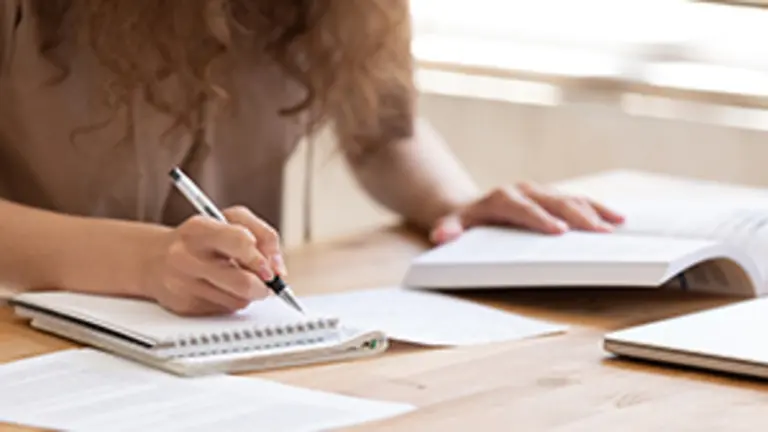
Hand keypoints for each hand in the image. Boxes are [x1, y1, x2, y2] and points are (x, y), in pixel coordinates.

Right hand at [148, 206, 286, 315]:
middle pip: (243, 282)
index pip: (240, 242)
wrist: (155, 259)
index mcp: (199, 229)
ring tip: (238, 279)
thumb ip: (262, 235)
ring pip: (238, 300)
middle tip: (268, 282)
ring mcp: (183, 284)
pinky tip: (221, 289)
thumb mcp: (230, 220)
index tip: (271, 269)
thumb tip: (278, 270)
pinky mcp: (184, 307)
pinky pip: (225, 310)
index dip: (262, 259)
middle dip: (263, 286)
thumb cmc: (201, 238)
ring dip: (249, 294)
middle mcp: (187, 256)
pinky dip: (232, 301)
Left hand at [430, 182, 624, 243]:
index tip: (559, 231)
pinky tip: (617, 219)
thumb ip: (448, 229)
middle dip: (577, 216)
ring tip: (614, 226)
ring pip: (570, 199)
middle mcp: (524, 191)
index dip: (540, 218)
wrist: (472, 207)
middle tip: (598, 232)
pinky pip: (578, 201)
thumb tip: (442, 235)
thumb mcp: (452, 225)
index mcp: (501, 198)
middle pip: (553, 201)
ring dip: (593, 212)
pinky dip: (598, 208)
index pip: (522, 207)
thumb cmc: (465, 222)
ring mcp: (540, 193)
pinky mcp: (552, 198)